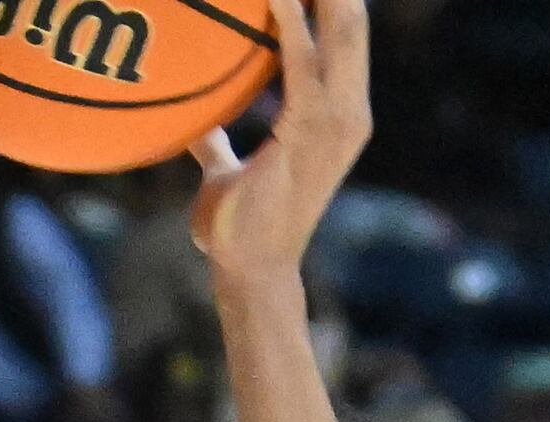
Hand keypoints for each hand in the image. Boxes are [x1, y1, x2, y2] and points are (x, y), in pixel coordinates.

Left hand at [186, 0, 370, 284]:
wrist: (249, 269)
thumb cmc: (238, 226)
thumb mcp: (225, 173)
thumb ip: (216, 140)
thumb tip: (195, 121)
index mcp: (336, 113)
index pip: (343, 37)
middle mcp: (349, 111)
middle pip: (354, 22)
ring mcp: (338, 120)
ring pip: (342, 31)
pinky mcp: (313, 130)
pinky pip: (302, 62)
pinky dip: (290, 22)